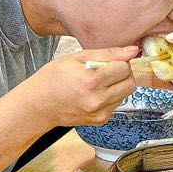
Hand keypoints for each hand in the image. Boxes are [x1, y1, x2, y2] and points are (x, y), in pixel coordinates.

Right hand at [23, 47, 139, 128]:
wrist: (39, 105)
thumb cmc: (53, 78)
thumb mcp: (76, 58)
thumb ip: (107, 54)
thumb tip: (133, 51)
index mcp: (91, 82)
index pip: (124, 68)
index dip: (119, 61)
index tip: (109, 60)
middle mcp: (98, 100)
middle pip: (130, 82)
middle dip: (123, 73)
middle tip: (106, 70)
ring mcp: (100, 113)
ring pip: (126, 94)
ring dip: (118, 85)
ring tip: (97, 82)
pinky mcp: (101, 120)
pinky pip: (117, 103)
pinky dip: (111, 96)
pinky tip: (95, 93)